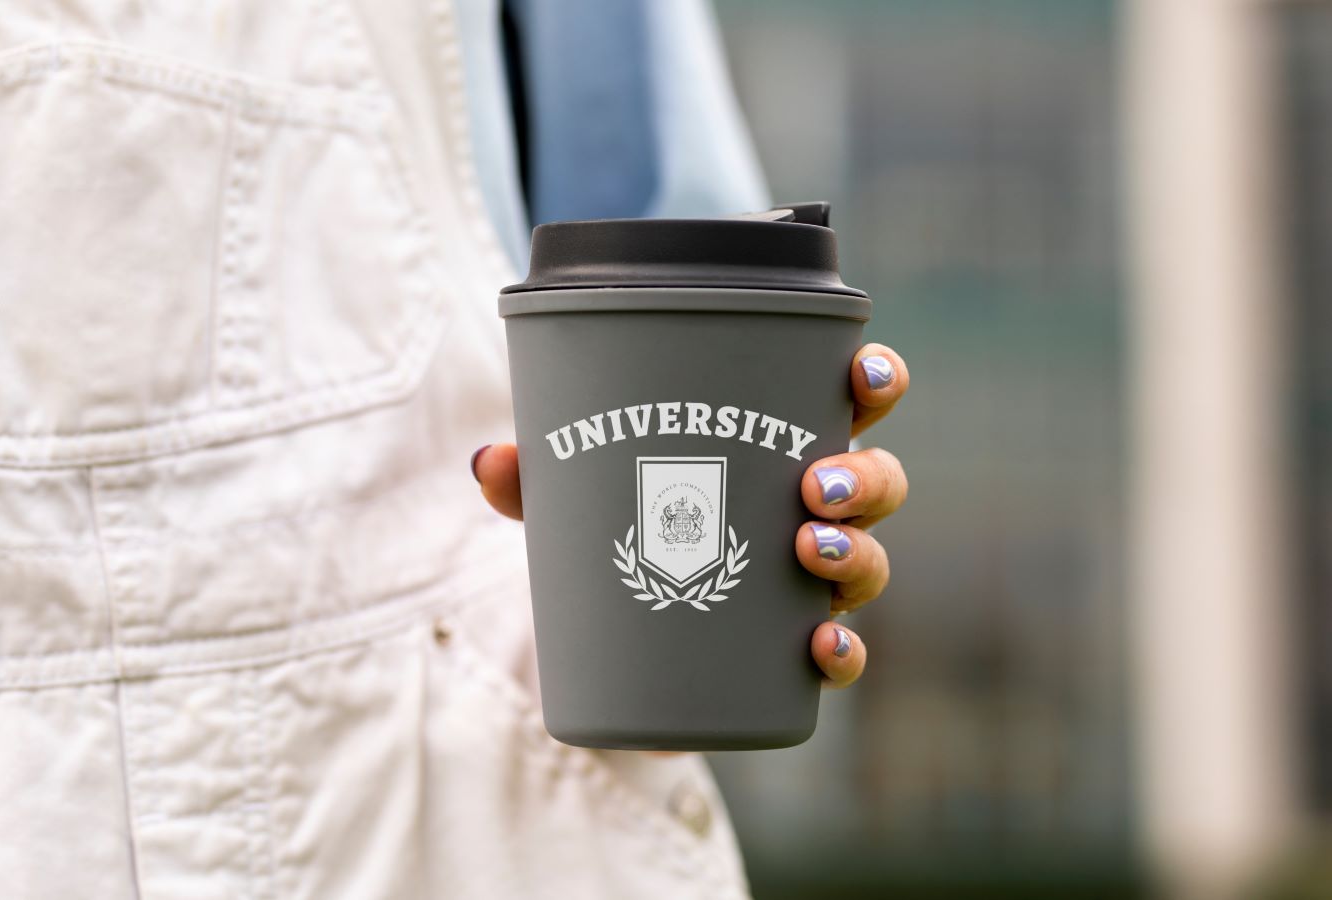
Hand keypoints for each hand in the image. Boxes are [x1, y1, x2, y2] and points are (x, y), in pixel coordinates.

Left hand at [472, 342, 908, 690]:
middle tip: (816, 484)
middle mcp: (813, 513)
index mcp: (778, 450)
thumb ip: (538, 479)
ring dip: (859, 552)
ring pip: (871, 562)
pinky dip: (842, 652)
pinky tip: (821, 645)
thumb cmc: (621, 537)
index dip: (877, 381)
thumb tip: (488, 461)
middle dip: (865, 476)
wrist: (619, 651)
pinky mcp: (792, 654)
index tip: (864, 372)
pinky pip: (841, 653)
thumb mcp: (576, 502)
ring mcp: (811, 585)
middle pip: (878, 483)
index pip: (850, 404)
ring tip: (811, 547)